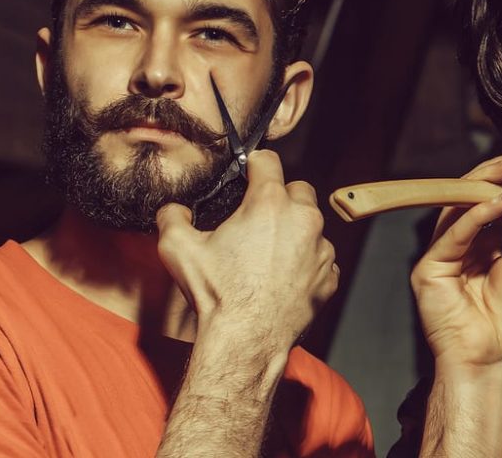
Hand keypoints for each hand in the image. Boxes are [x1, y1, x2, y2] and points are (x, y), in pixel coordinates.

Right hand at [155, 150, 337, 350]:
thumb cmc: (218, 295)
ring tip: (268, 254)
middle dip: (280, 198)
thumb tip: (174, 209)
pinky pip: (321, 258)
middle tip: (257, 219)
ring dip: (295, 232)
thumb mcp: (178, 248)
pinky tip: (283, 277)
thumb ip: (172, 217)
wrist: (246, 341)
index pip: (268, 161)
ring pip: (312, 225)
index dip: (254, 165)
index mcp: (269, 203)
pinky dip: (306, 262)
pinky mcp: (329, 276)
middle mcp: (303, 219)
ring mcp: (321, 249)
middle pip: (298, 190)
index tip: (248, 174)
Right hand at [411, 120, 501, 374]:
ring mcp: (445, 254)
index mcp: (491, 242)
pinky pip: (451, 232)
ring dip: (487, 183)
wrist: (497, 361)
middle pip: (475, 194)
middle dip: (499, 167)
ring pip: (458, 205)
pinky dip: (473, 214)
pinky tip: (498, 201)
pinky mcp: (429, 268)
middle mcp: (467, 243)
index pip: (499, 194)